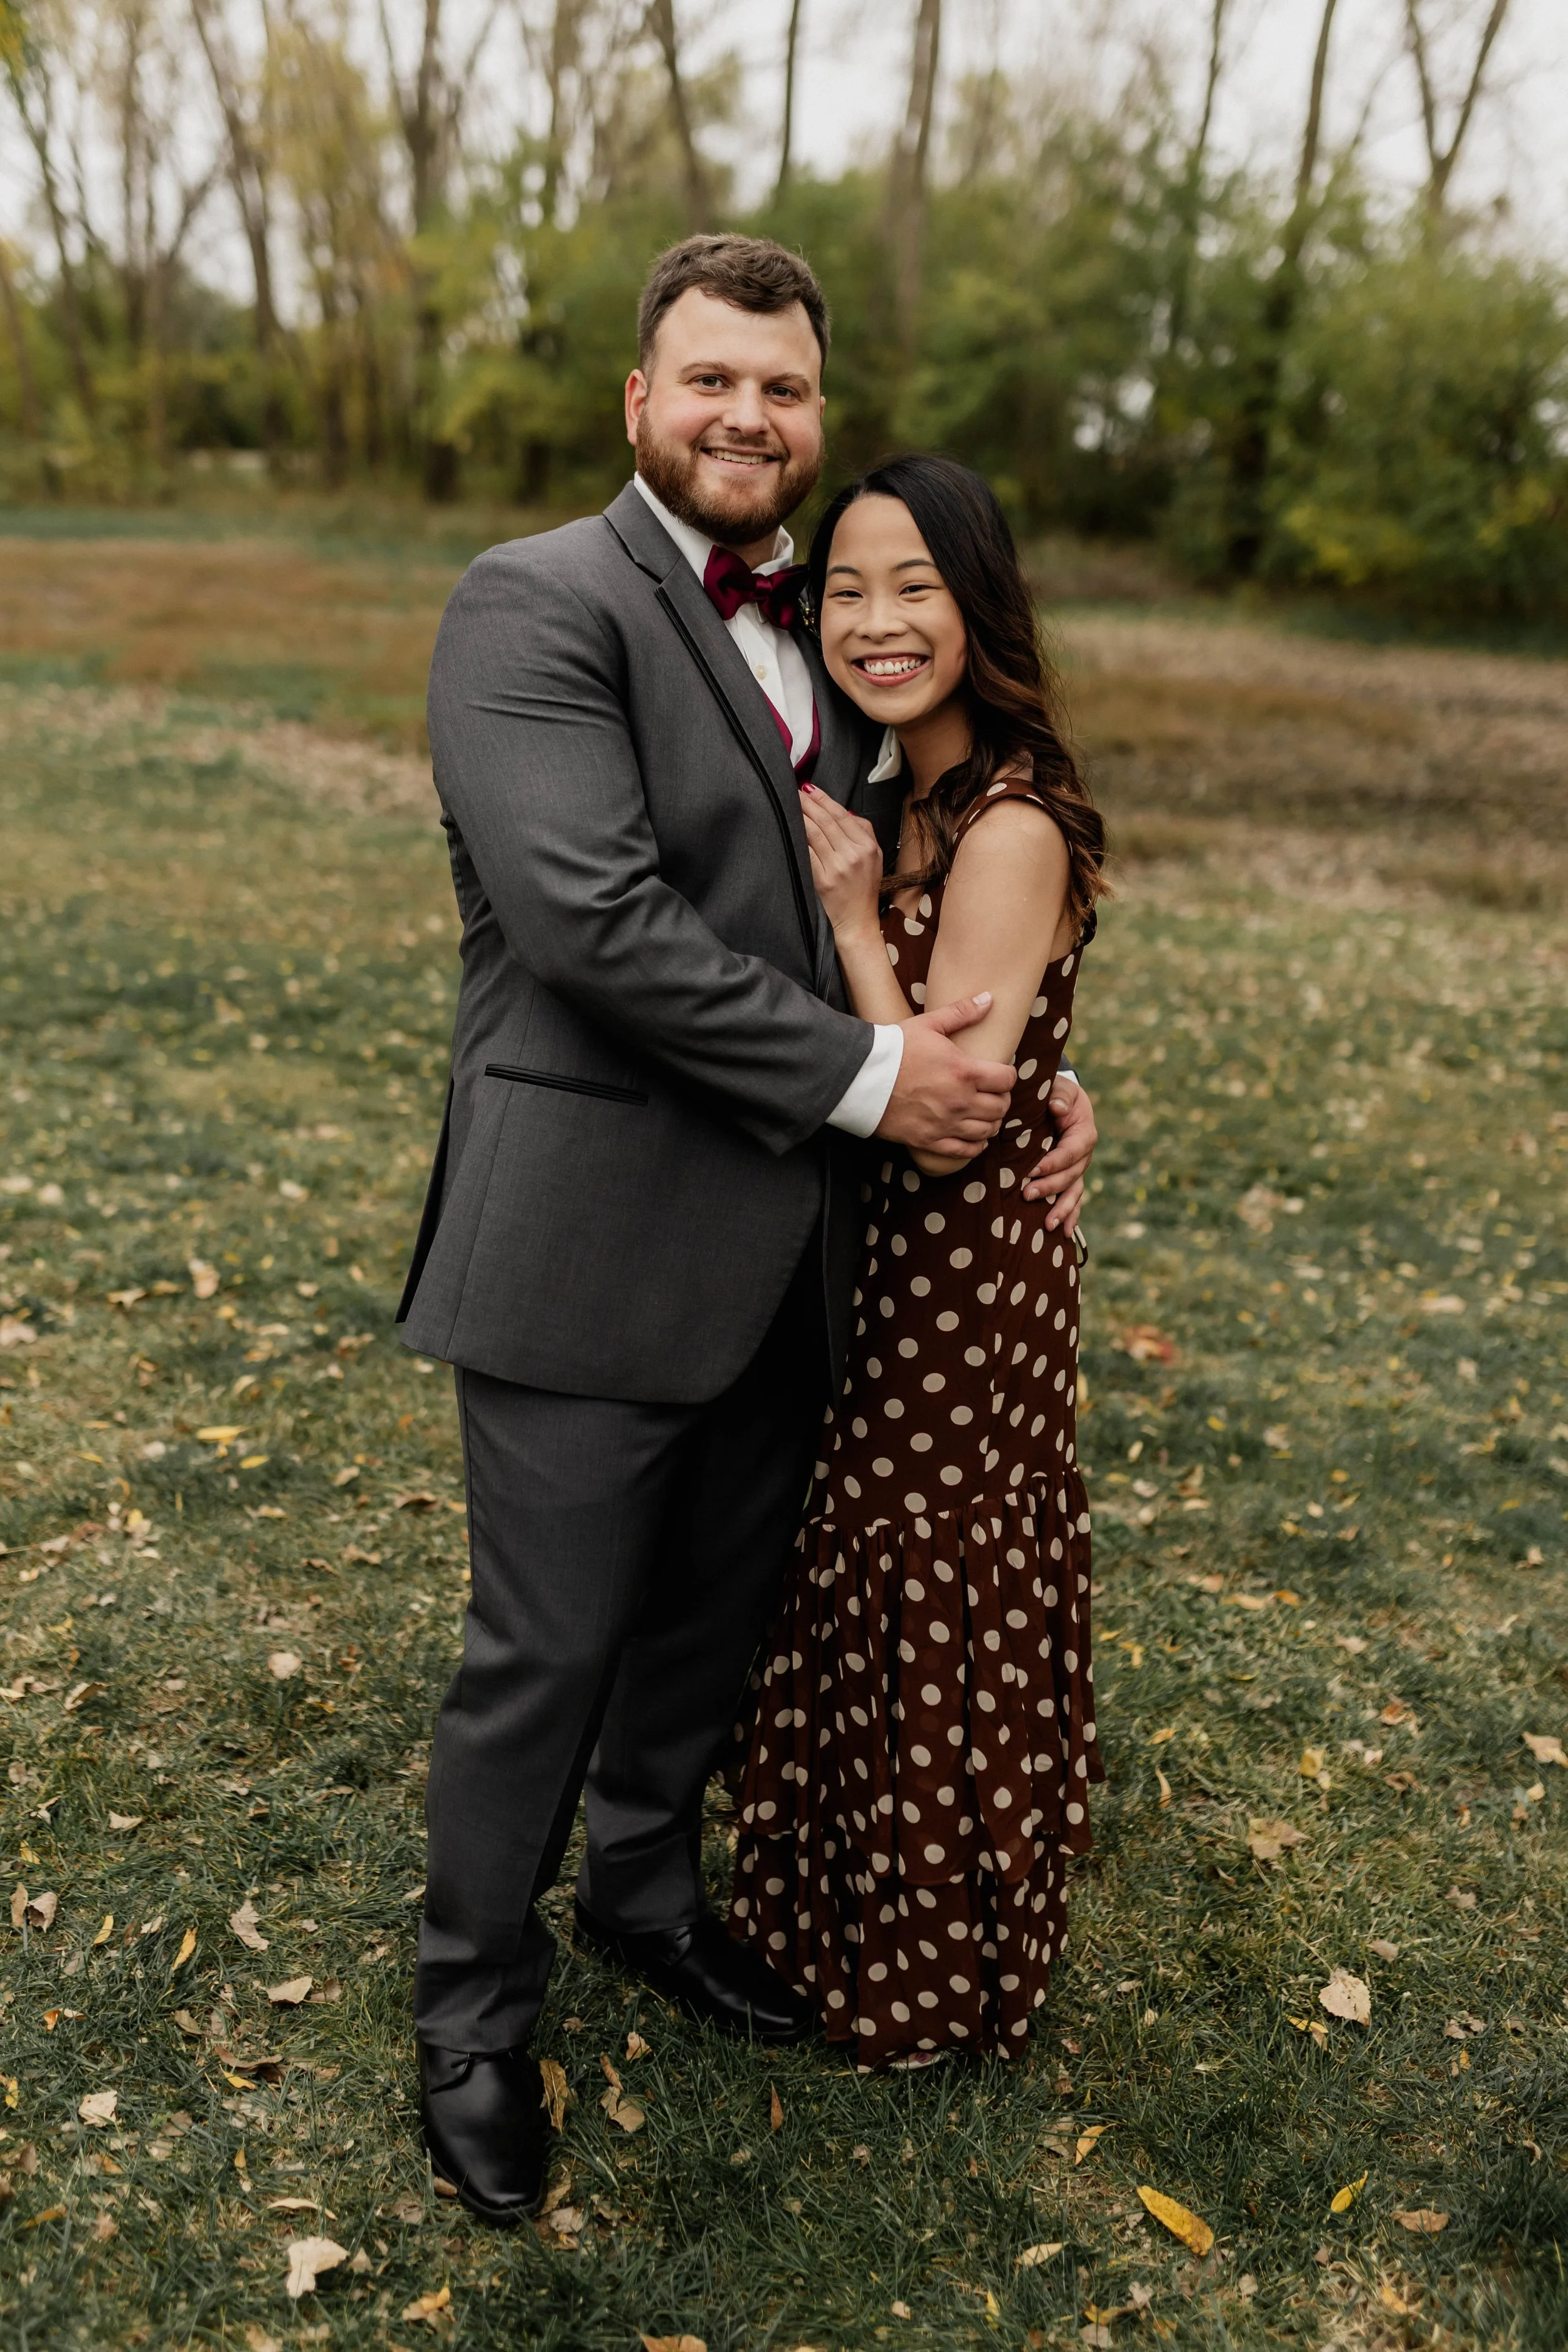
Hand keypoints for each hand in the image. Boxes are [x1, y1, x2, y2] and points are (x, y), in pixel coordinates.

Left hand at [799, 782, 883, 938]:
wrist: (858, 922)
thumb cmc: (864, 889)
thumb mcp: (874, 858)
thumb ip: (864, 832)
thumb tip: (843, 811)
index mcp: (867, 847)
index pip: (842, 816)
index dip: (824, 800)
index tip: (809, 788)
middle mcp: (853, 855)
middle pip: (827, 821)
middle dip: (808, 803)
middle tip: (793, 790)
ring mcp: (838, 868)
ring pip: (814, 834)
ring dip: (800, 816)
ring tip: (789, 804)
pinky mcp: (822, 881)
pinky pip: (807, 854)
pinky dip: (798, 839)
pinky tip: (789, 828)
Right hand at [876, 994, 1014, 1158]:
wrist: (860, 1077)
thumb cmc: (894, 1048)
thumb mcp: (929, 1024)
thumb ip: (962, 1012)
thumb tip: (989, 999)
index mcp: (964, 1072)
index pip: (1007, 1080)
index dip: (1008, 1076)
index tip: (1001, 1073)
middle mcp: (960, 1101)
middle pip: (1000, 1107)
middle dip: (1002, 1099)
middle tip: (994, 1093)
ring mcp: (945, 1124)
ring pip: (986, 1131)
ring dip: (991, 1122)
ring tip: (985, 1114)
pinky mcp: (929, 1140)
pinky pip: (964, 1151)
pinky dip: (975, 1146)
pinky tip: (976, 1139)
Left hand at [1021, 1074, 1097, 1233]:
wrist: (1059, 1100)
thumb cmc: (1057, 1093)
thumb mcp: (1061, 1088)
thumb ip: (1060, 1095)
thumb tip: (1056, 1107)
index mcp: (1084, 1133)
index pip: (1071, 1151)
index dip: (1054, 1163)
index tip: (1033, 1170)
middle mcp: (1084, 1155)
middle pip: (1071, 1176)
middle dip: (1050, 1187)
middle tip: (1027, 1195)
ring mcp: (1078, 1169)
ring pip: (1074, 1193)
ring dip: (1062, 1209)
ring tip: (1048, 1226)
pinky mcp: (1070, 1178)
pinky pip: (1073, 1199)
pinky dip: (1070, 1216)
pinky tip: (1064, 1234)